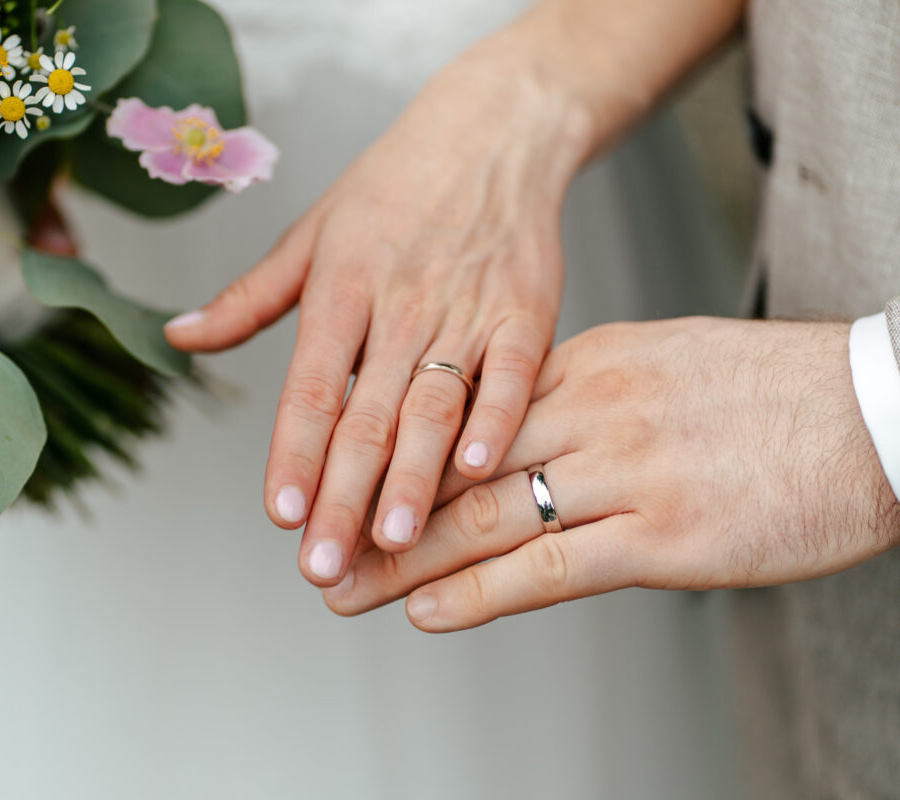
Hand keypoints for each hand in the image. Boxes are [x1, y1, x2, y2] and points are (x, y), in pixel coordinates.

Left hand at [166, 56, 592, 585]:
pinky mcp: (526, 313)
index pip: (312, 386)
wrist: (490, 135)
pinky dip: (498, 421)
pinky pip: (512, 375)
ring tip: (395, 543)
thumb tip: (176, 335)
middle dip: (343, 496)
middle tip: (324, 566)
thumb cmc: (392, 188)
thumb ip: (247, 299)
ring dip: (415, 480)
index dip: (293, 452)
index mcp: (341, 288)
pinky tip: (479, 472)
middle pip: (368, 416)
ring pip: (435, 407)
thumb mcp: (310, 233)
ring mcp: (466, 311)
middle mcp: (401, 307)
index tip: (279, 514)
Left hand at [323, 318, 899, 629]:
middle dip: (375, 510)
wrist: (874, 409)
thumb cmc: (768, 391)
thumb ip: (579, 393)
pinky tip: (428, 610)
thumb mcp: (657, 362)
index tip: (344, 475)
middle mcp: (590, 410)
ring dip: (405, 560)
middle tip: (317, 539)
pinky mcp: (665, 535)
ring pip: (484, 520)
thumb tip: (515, 425)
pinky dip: (480, 593)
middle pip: (453, 468)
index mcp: (584, 362)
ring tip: (344, 586)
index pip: (461, 414)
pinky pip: (550, 567)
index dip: (393, 451)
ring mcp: (625, 472)